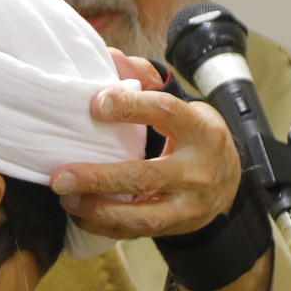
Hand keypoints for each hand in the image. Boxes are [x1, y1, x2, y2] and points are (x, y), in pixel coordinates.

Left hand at [47, 50, 243, 240]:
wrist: (229, 184)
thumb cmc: (194, 137)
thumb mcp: (184, 106)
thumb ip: (146, 83)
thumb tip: (111, 58)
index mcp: (200, 130)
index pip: (166, 113)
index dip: (131, 107)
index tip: (96, 104)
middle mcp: (198, 170)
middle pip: (146, 176)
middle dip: (99, 178)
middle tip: (60, 175)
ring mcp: (188, 204)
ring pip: (141, 215)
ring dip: (97, 209)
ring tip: (65, 198)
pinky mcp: (175, 227)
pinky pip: (135, 232)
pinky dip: (103, 226)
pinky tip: (79, 214)